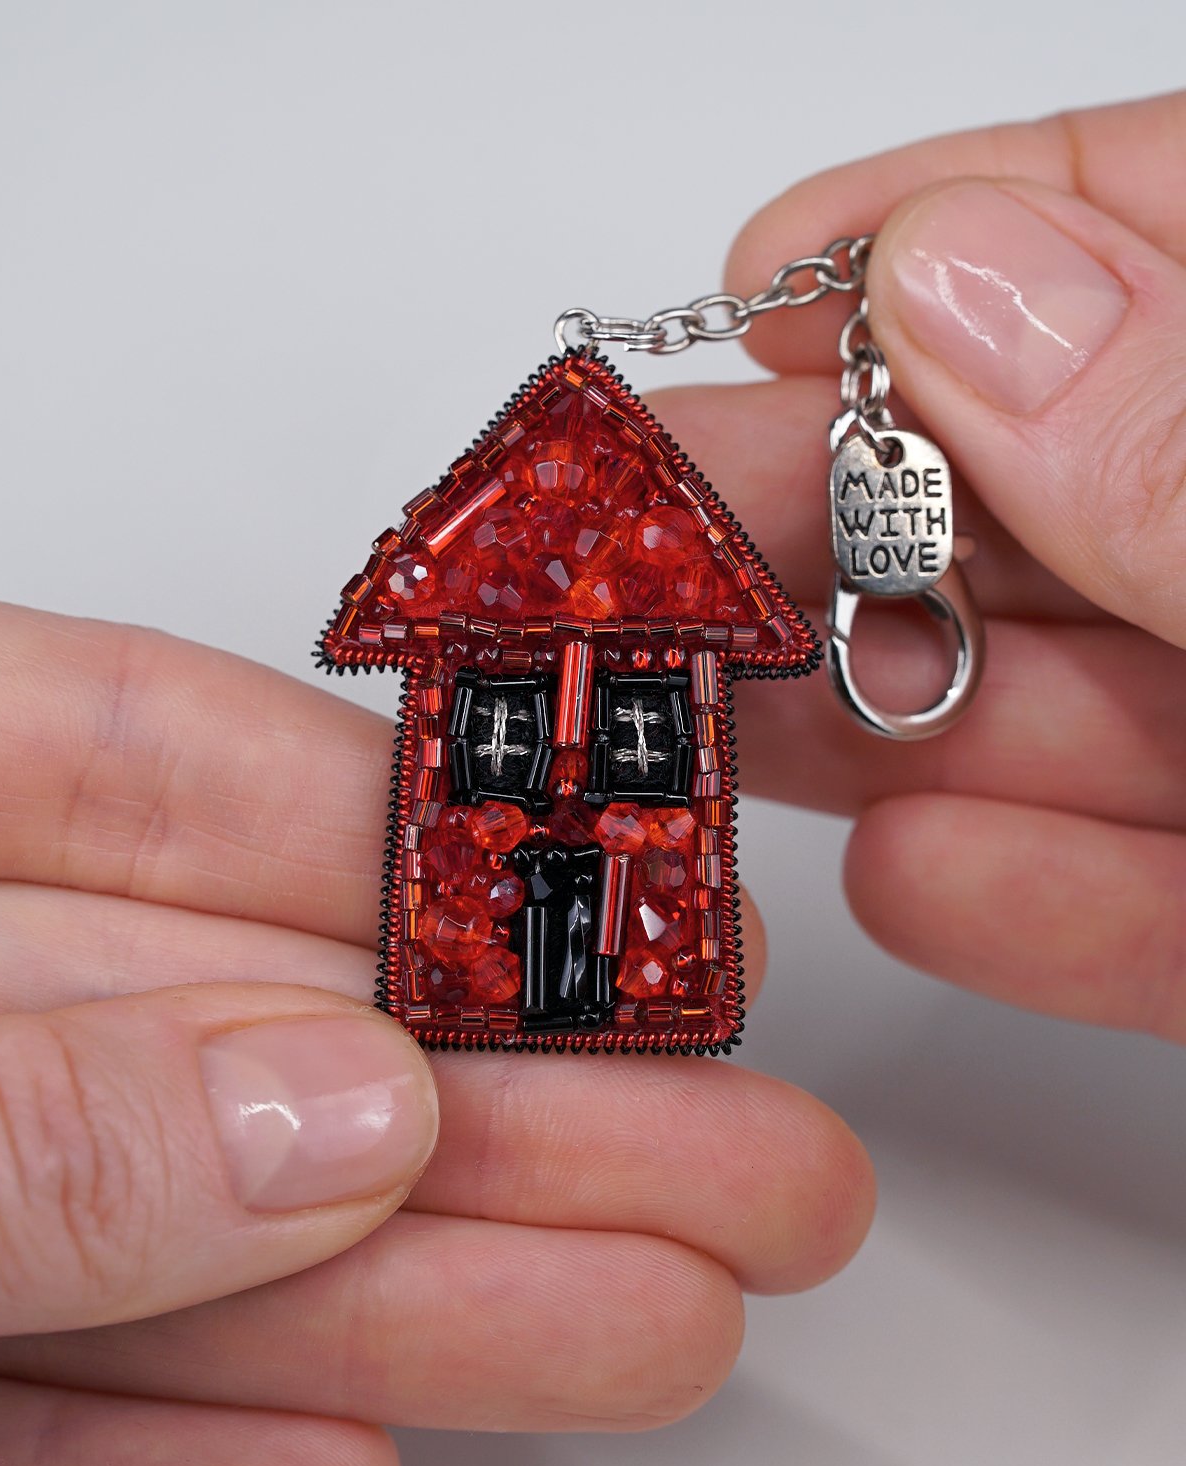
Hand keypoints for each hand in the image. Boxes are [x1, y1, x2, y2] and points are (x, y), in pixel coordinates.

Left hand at [0, 602, 872, 1465]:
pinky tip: (344, 1461)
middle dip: (482, 1095)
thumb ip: (25, 1114)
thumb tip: (328, 1111)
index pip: (133, 759)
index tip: (585, 866)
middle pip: (215, 1021)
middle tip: (720, 1138)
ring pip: (167, 1234)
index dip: (374, 808)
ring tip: (640, 1320)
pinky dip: (181, 1452)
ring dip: (399, 1296)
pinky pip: (38, 1418)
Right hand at [649, 89, 1185, 1042]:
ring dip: (903, 722)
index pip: (1169, 232)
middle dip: (858, 517)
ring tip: (714, 724)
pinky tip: (916, 883)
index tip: (777, 270)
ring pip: (1104, 710)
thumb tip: (965, 285)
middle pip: (1077, 491)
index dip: (966, 233)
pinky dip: (1055, 904)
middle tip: (660, 539)